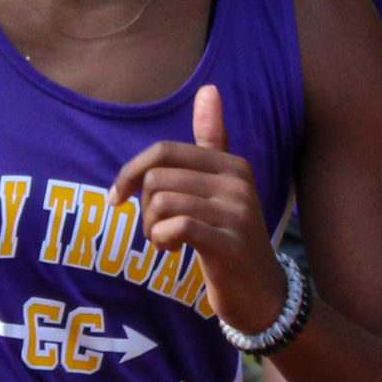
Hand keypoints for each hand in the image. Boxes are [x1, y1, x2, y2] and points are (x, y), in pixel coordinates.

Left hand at [108, 85, 280, 336]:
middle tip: (156, 228)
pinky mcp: (230, 243)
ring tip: (166, 241)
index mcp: (231, 164)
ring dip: (151, 228)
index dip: (130, 173)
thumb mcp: (221, 187)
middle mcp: (237, 182)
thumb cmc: (230, 237)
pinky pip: (176, 227)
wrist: (263, 293)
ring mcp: (236, 212)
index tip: (118, 197)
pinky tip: (171, 249)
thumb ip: (212, 141)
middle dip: (143, 208)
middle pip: (157, 179)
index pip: (164, 151)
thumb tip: (208, 88)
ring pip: (162, 203)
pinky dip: (162, 240)